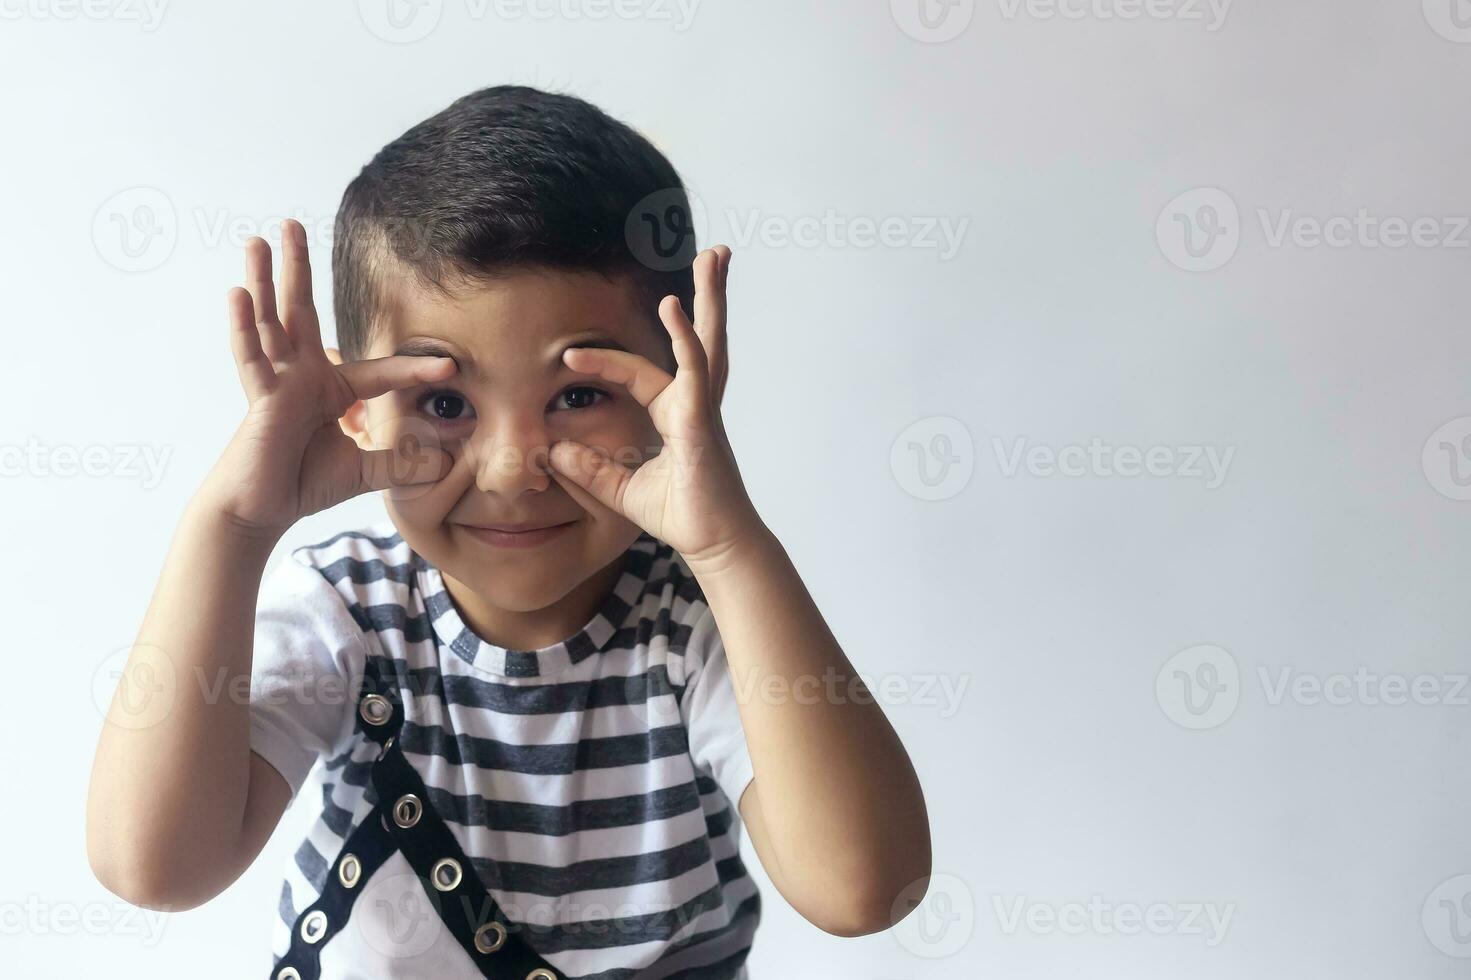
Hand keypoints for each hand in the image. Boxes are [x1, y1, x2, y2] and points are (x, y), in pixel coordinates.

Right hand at [198, 219, 457, 537]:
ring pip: (272, 321)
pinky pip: (250, 357)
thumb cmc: (302, 485)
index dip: (415, 371)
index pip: (380, 372)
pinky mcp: (259, 399)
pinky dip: (244, 326)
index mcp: (330, 391)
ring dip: (265, 278)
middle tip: (292, 223)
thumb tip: (444, 466)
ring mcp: (277, 383)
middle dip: (300, 268)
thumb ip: (400, 465)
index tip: (451, 368)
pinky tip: (239, 292)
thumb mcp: (364, 472)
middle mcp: (301, 377)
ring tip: (259, 239)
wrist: (260, 510)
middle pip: (302, 312)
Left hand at [546, 246, 764, 570]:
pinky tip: (675, 307)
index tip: (567, 357)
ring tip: (715, 257)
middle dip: (705, 296)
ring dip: (710, 297)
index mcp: (678, 414)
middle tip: (711, 255)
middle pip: (699, 338)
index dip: (604, 361)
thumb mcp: (622, 491)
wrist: (715, 544)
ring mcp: (703, 408)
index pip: (639, 373)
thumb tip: (555, 451)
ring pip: (706, 340)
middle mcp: (694, 403)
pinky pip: (694, 372)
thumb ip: (590, 470)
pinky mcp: (702, 422)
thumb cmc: (681, 517)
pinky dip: (684, 339)